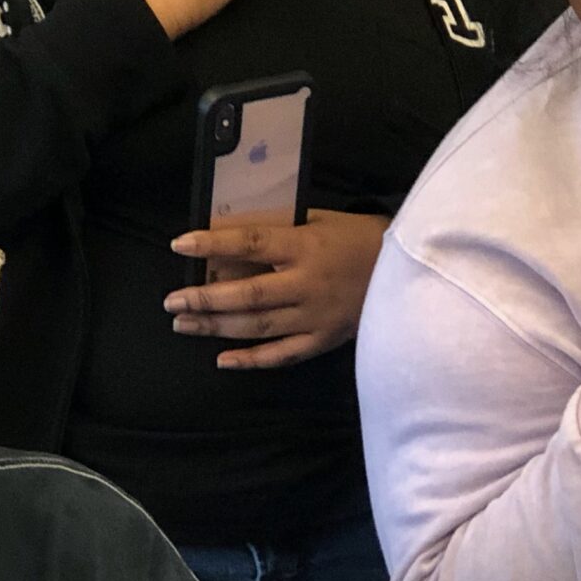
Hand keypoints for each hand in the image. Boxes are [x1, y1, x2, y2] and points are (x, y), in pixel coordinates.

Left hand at [164, 210, 389, 368]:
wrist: (408, 272)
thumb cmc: (359, 239)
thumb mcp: (320, 220)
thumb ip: (276, 228)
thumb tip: (227, 233)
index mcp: (306, 247)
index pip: (252, 243)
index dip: (213, 244)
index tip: (180, 245)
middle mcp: (307, 284)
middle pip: (248, 294)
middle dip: (205, 299)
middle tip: (171, 301)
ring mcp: (315, 316)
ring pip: (258, 326)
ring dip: (216, 327)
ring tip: (183, 324)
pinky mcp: (324, 340)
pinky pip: (283, 355)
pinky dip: (251, 360)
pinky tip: (222, 360)